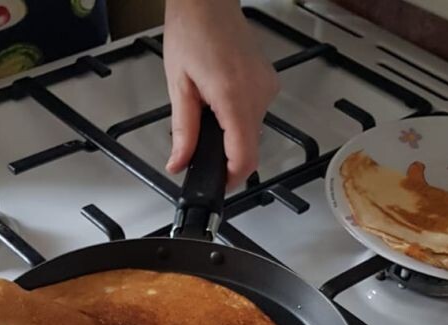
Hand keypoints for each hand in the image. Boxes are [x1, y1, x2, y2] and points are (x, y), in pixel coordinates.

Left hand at [163, 0, 278, 189]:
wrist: (208, 1)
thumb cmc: (192, 32)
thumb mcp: (178, 87)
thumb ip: (183, 132)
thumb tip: (179, 163)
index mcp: (234, 97)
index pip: (244, 157)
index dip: (231, 179)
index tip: (216, 184)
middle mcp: (258, 95)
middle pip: (248, 148)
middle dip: (224, 156)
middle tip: (199, 147)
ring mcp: (267, 88)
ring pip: (251, 133)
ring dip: (230, 135)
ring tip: (207, 112)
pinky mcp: (268, 84)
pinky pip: (254, 115)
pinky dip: (236, 119)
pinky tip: (219, 100)